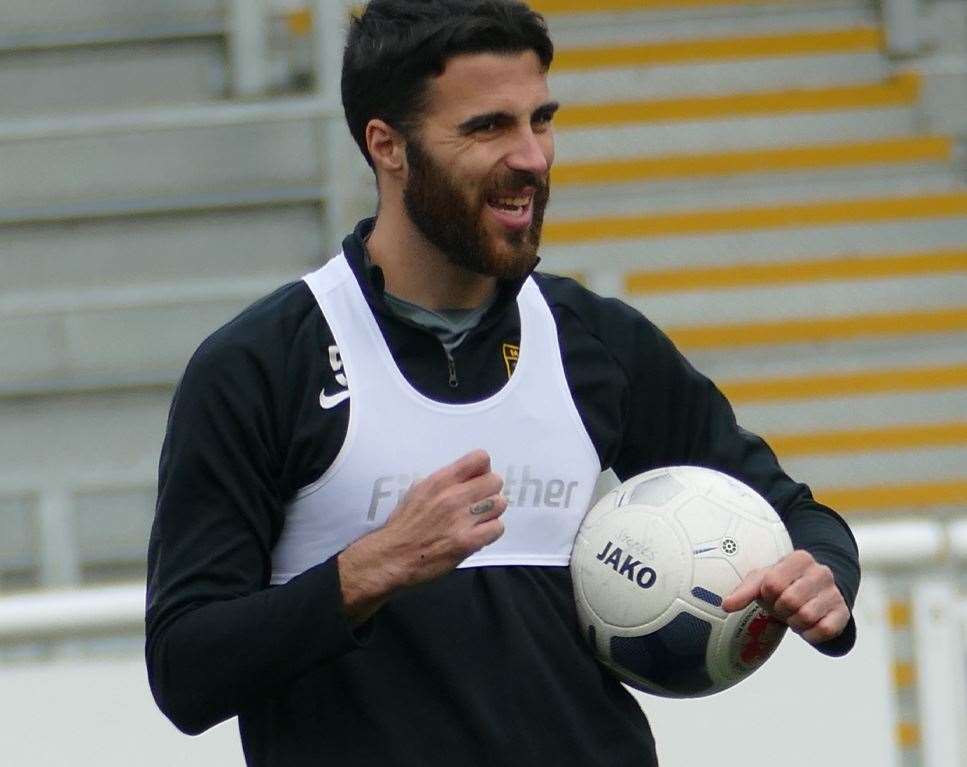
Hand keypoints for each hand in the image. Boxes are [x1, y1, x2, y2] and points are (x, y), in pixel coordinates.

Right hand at [338, 450, 506, 622]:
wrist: (392, 556)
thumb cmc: (404, 524)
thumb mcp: (417, 491)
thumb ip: (441, 482)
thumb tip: (463, 477)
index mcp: (440, 481)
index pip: (479, 458)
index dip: (483, 469)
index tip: (477, 480)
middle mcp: (453, 496)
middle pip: (495, 481)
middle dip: (490, 491)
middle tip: (480, 503)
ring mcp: (462, 519)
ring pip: (499, 504)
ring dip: (491, 512)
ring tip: (479, 520)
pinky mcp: (468, 541)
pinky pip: (497, 528)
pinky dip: (490, 531)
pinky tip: (479, 534)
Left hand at [721, 549, 848, 645]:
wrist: (813, 596)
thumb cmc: (782, 587)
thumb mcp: (761, 583)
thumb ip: (743, 592)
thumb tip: (726, 605)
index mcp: (799, 558)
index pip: (773, 583)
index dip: (768, 595)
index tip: (772, 594)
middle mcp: (821, 572)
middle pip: (790, 601)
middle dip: (781, 610)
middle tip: (784, 608)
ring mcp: (835, 592)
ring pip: (806, 616)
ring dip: (795, 623)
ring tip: (795, 616)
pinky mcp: (843, 613)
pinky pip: (824, 631)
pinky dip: (810, 635)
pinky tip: (808, 627)